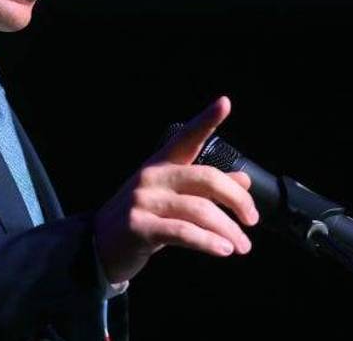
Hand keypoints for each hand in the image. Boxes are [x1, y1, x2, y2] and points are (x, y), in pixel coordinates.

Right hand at [92, 96, 258, 283]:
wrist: (100, 246)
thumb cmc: (143, 218)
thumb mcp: (172, 198)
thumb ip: (206, 189)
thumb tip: (243, 180)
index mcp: (161, 163)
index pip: (187, 138)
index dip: (206, 120)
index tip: (225, 102)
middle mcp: (152, 176)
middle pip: (207, 178)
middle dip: (237, 200)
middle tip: (252, 220)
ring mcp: (144, 200)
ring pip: (200, 210)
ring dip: (228, 230)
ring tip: (242, 246)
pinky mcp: (139, 227)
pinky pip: (184, 232)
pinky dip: (209, 242)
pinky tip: (224, 250)